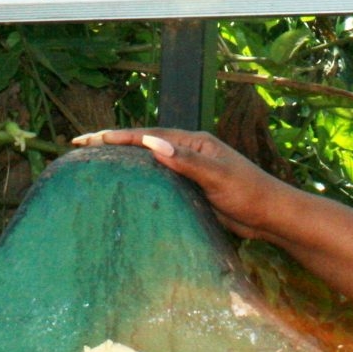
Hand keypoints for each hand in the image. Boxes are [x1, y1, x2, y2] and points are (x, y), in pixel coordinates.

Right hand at [72, 127, 292, 239]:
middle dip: (114, 143)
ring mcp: (189, 170)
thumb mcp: (218, 176)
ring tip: (95, 163)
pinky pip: (159, 180)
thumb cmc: (249, 193)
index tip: (91, 139)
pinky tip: (126, 187)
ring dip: (124, 160)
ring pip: (149, 162)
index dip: (119, 136)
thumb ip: (186, 161)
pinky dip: (139, 178)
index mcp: (194, 141)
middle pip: (145, 144)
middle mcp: (189, 151)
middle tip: (81, 145)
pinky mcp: (191, 189)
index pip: (149, 135)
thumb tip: (152, 143)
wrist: (271, 216)